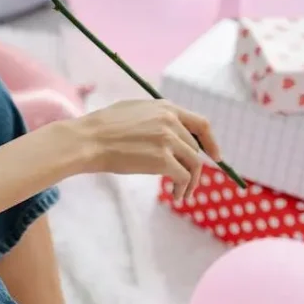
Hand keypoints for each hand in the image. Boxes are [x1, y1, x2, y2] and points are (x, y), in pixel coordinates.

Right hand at [70, 100, 222, 199]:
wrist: (87, 141)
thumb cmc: (101, 128)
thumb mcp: (133, 110)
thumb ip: (156, 117)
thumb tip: (172, 131)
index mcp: (165, 108)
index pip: (200, 124)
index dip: (211, 142)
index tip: (215, 156)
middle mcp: (170, 121)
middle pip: (195, 149)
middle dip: (192, 167)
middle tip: (184, 181)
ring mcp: (168, 140)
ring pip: (193, 165)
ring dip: (191, 182)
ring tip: (182, 193)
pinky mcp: (162, 159)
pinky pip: (183, 177)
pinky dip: (183, 189)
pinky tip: (176, 195)